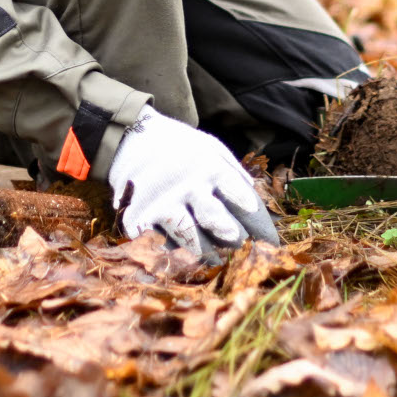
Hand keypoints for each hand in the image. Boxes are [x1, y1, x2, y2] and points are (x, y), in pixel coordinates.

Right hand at [107, 110, 278, 257]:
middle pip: (217, 221)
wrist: (129, 136)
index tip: (267, 240)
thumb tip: (253, 197)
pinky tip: (183, 255)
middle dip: (236, 240)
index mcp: (209, 165)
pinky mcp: (139, 216)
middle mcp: (187, 184)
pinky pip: (161, 242)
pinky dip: (174, 251)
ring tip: (218, 259)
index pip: (241, 199)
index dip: (258, 223)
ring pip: (191, 239)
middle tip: (245, 252)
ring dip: (207, 253)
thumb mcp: (209, 147)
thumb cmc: (178, 146)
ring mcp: (162, 202)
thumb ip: (232, 171)